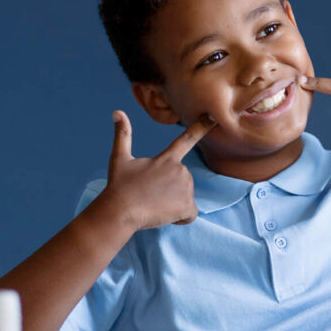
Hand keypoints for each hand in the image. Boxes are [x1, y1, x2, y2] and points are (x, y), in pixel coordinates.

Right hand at [102, 111, 215, 229]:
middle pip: (182, 181)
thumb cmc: (119, 186)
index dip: (201, 128)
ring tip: (154, 204)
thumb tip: (117, 112)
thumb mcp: (119, 159)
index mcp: (167, 159)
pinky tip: (164, 215)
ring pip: (185, 198)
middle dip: (170, 189)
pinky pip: (190, 214)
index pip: (187, 139)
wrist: (119, 211)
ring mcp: (186, 188)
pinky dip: (180, 218)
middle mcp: (181, 170)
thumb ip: (123, 135)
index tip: (213, 117)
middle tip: (150, 194)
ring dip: (173, 203)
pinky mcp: (187, 205)